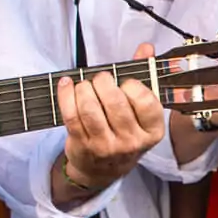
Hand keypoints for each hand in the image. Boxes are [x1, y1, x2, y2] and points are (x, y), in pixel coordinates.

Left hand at [54, 42, 166, 205]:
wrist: (103, 170)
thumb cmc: (124, 133)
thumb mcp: (140, 111)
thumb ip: (144, 76)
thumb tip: (146, 48)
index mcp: (152, 131)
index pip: (146, 101)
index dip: (133, 86)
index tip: (125, 83)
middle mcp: (131, 142)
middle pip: (115, 102)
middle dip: (104, 82)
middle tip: (100, 79)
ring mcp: (106, 146)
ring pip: (91, 108)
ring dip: (84, 88)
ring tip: (84, 85)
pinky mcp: (83, 146)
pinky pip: (71, 115)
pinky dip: (66, 95)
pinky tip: (66, 85)